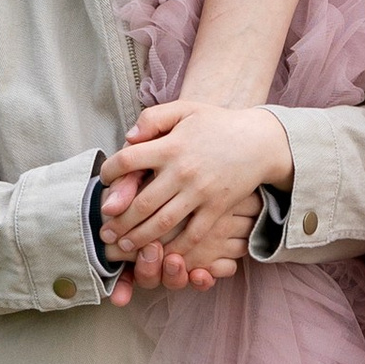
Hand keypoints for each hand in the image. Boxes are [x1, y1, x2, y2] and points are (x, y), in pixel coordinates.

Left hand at [100, 101, 293, 280]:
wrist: (259, 141)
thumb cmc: (218, 124)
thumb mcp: (185, 109)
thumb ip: (152, 118)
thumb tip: (128, 138)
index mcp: (170, 146)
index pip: (127, 161)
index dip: (109, 173)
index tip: (104, 182)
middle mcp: (182, 171)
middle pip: (140, 203)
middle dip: (118, 221)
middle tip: (105, 233)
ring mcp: (200, 193)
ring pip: (161, 224)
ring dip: (139, 239)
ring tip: (125, 247)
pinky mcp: (216, 208)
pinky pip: (192, 235)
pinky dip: (174, 249)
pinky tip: (160, 254)